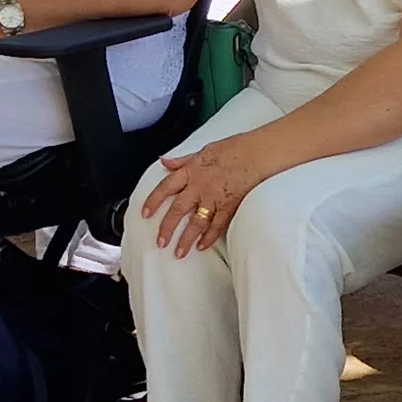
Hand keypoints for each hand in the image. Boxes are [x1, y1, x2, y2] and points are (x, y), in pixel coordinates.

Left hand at [137, 132, 266, 257]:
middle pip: (178, 210)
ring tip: (179, 253)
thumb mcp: (203, 150)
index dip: (153, 201)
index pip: (166, 187)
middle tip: (160, 242)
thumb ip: (182, 160)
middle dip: (167, 227)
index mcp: (191, 171)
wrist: (257, 153)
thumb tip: (165, 161)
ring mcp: (214, 198)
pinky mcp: (229, 206)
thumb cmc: (233, 149)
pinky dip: (209, 237)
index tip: (145, 214)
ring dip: (186, 239)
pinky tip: (201, 247)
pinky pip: (216, 226)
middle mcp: (199, 186)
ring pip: (196, 222)